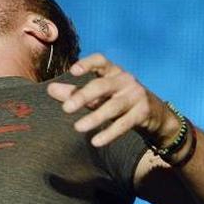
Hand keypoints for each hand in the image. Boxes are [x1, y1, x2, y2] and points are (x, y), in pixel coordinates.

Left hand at [45, 53, 179, 147]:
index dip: (88, 64)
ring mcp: (135, 95)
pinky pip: (124, 124)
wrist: (154, 112)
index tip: (72, 72)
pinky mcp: (142, 113)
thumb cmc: (117, 98)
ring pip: (112, 106)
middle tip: (66, 109)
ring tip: (78, 128)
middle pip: (102, 86)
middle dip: (83, 96)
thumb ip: (74, 92)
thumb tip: (49, 89)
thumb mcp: (97, 94)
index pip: (101, 61)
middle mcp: (125, 80)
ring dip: (95, 118)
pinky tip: (96, 141)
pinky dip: (109, 133)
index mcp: (113, 71)